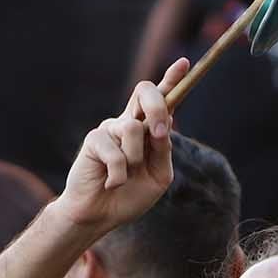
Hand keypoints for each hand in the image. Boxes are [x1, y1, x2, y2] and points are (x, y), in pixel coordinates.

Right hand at [56, 58, 188, 234]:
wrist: (100, 215)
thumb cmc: (130, 196)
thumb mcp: (158, 175)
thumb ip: (163, 150)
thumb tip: (164, 124)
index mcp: (148, 130)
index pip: (163, 99)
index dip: (173, 79)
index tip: (185, 63)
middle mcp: (129, 123)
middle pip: (145, 91)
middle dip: (158, 106)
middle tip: (160, 133)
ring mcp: (109, 129)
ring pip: (132, 128)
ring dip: (135, 160)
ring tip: (126, 177)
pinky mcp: (93, 140)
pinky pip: (115, 152)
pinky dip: (119, 175)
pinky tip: (111, 184)